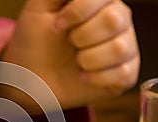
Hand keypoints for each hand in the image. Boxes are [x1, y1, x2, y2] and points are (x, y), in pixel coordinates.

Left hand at [1, 0, 139, 108]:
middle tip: (69, 43)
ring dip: (88, 59)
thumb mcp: (38, 8)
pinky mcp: (125, 73)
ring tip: (76, 61)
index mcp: (100, 1)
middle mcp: (118, 20)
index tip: (57, 25)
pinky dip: (96, 78)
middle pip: (114, 20)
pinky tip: (83, 76)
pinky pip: (123, 73)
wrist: (32, 77)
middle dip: (81, 36)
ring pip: (119, 48)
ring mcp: (125, 46)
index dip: (77, 12)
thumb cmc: (35, 41)